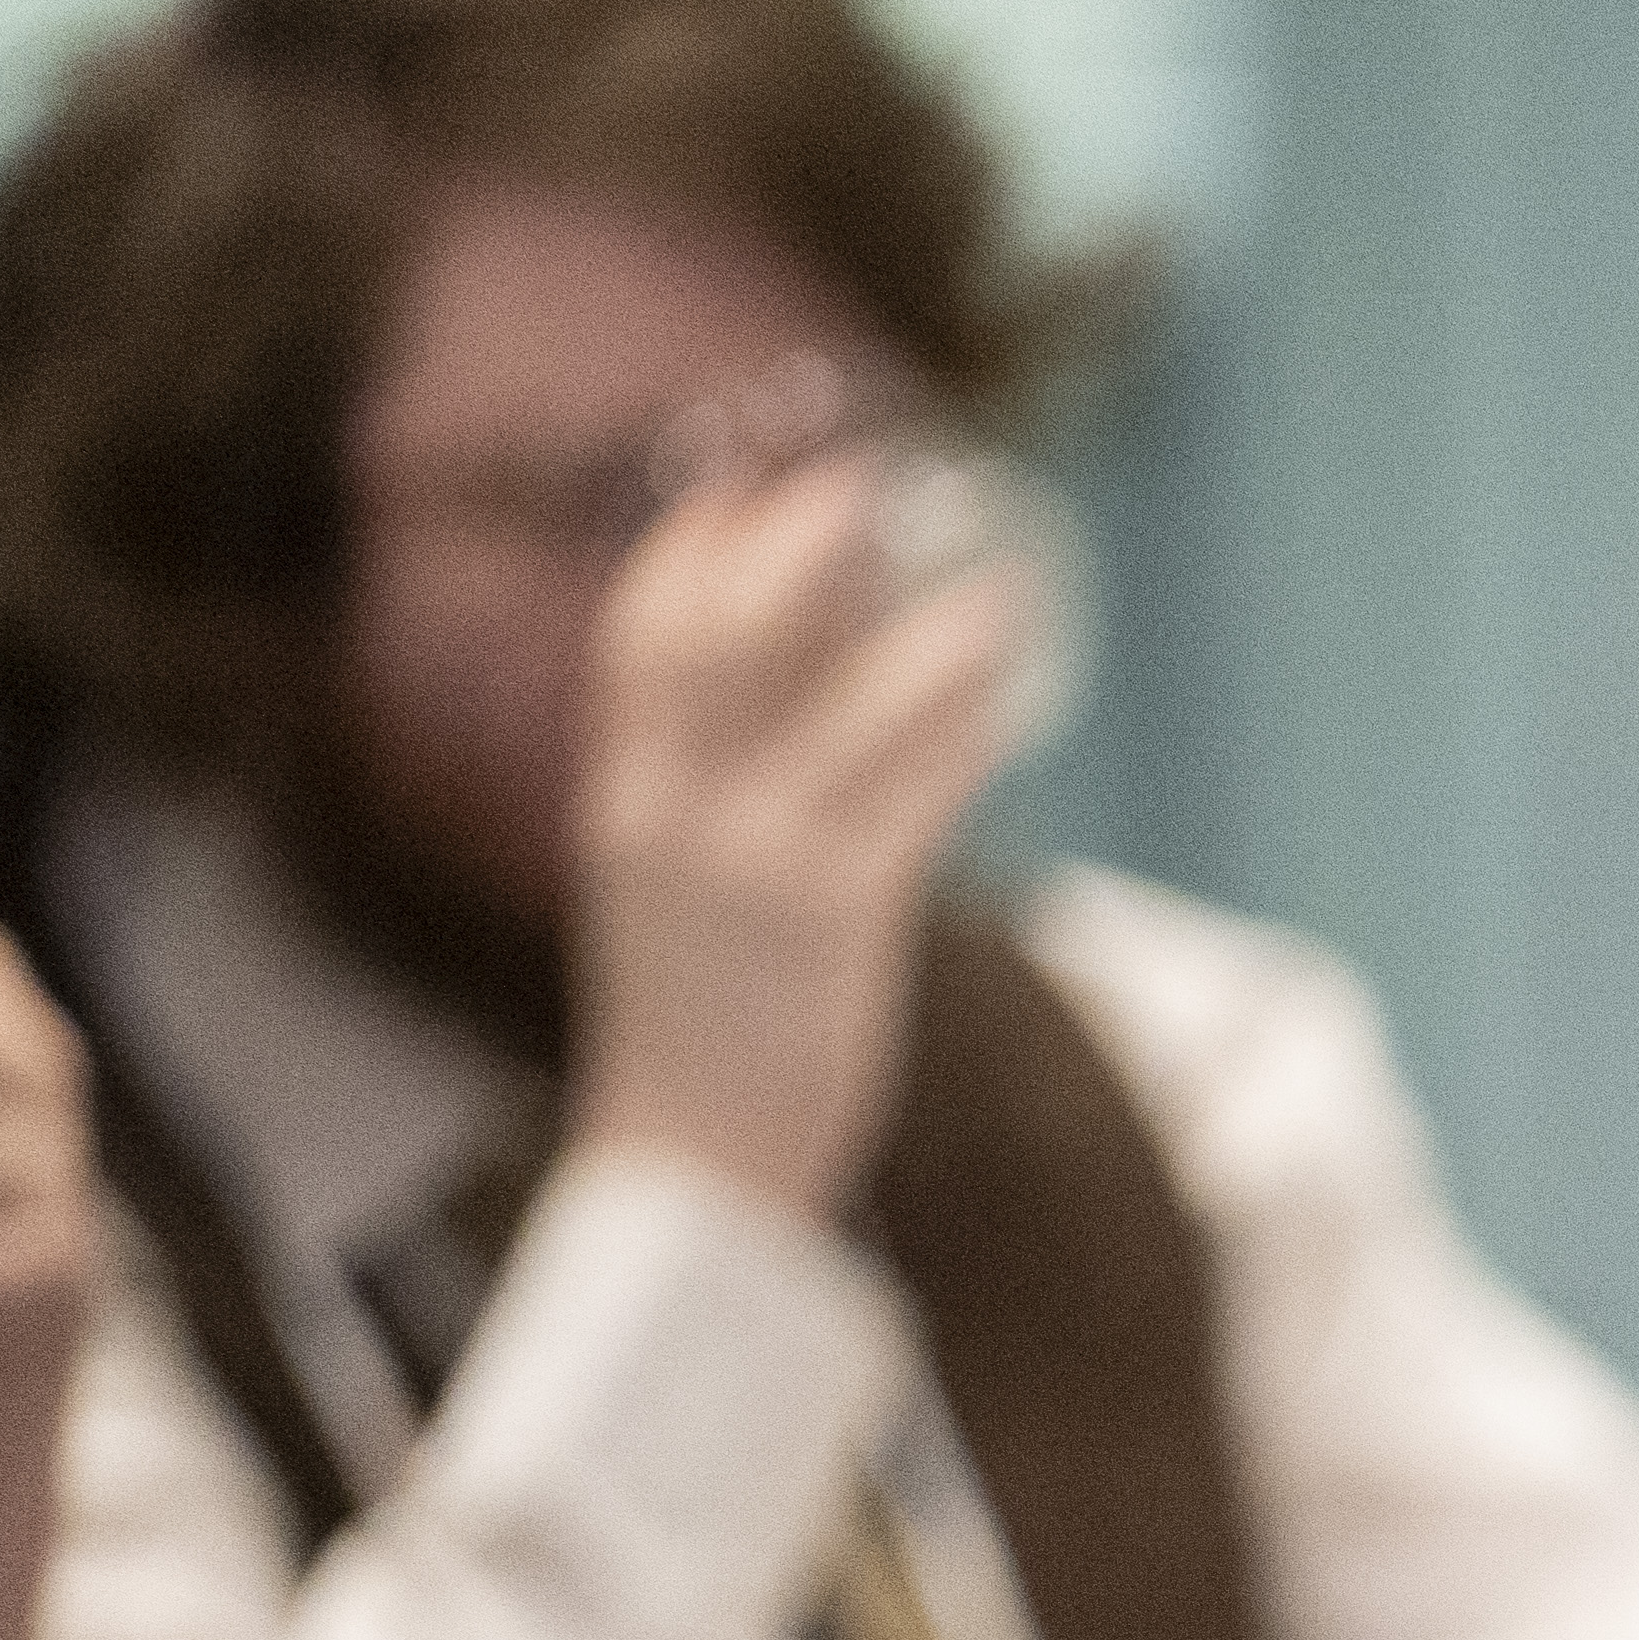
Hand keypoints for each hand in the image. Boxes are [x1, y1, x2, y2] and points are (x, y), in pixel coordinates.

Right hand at [561, 458, 1030, 1220]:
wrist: (689, 1160)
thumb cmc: (696, 1022)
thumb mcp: (670, 883)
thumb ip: (709, 785)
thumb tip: (795, 683)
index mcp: (624, 797)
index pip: (640, 638)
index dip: (693, 548)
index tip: (750, 481)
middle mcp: (672, 810)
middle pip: (723, 635)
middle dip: (793, 543)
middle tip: (866, 478)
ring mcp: (751, 861)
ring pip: (843, 705)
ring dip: (928, 631)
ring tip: (1002, 581)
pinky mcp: (836, 916)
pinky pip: (916, 795)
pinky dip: (967, 729)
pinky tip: (1014, 690)